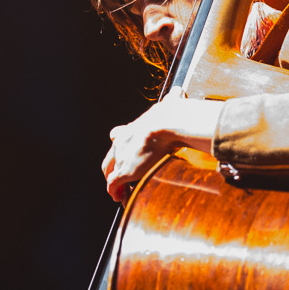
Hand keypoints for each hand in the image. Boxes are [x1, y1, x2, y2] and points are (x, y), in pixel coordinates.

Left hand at [101, 89, 221, 202]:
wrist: (166, 123)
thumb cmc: (170, 116)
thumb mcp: (168, 105)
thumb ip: (172, 100)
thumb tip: (179, 92)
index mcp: (131, 129)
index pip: (117, 136)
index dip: (118, 143)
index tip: (120, 147)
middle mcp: (121, 142)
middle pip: (110, 157)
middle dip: (113, 167)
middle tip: (118, 177)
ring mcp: (120, 156)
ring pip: (109, 171)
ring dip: (114, 183)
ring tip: (121, 192)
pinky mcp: (124, 170)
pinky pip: (113, 185)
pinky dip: (114, 192)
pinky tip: (118, 198)